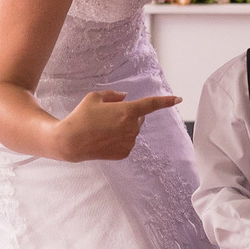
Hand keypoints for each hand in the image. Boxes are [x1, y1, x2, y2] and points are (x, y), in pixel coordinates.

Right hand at [54, 90, 180, 161]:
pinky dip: (120, 139)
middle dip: (128, 115)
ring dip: (123, 127)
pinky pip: (127, 142)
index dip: (165, 101)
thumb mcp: (95, 98)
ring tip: (102, 129)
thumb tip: (125, 97)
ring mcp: (128, 142)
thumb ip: (113, 95)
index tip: (178, 99)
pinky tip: (104, 139)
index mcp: (127, 111)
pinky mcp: (124, 153)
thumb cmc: (81, 116)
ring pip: (132, 130)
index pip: (151, 104)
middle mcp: (131, 127)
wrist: (70, 142)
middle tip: (107, 117)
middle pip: (138, 118)